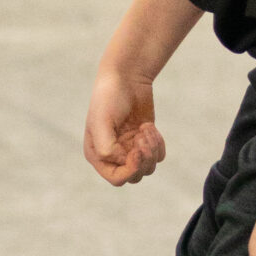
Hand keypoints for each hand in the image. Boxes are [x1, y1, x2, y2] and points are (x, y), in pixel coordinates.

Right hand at [85, 65, 164, 185]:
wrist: (126, 77)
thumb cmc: (109, 97)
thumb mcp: (102, 121)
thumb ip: (106, 147)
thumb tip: (123, 162)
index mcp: (97, 154)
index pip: (116, 178)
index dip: (130, 169)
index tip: (137, 150)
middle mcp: (113, 156)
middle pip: (135, 176)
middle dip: (143, 158)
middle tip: (143, 135)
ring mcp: (130, 149)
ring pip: (148, 168)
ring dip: (152, 149)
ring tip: (146, 128)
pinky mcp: (145, 141)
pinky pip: (158, 156)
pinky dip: (158, 144)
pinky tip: (149, 126)